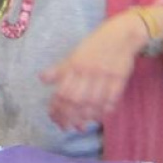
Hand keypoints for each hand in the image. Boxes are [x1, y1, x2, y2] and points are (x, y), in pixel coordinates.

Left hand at [40, 11, 146, 130]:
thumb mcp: (74, 54)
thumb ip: (60, 69)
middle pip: (76, 100)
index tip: (53, 116)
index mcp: (75, 64)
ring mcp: (105, 77)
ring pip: (93, 103)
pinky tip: (95, 118)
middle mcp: (89, 71)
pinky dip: (102, 112)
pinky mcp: (120, 81)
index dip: (56, 106)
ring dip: (84, 118)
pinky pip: (111, 101)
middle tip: (63, 126)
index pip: (63, 90)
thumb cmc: (95, 45)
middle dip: (68, 116)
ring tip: (78, 127)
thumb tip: (42, 79)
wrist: (121, 35)